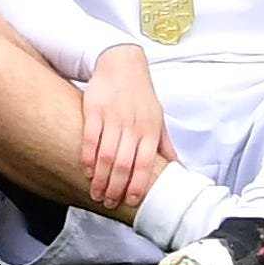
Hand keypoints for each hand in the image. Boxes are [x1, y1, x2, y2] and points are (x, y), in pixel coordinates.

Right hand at [77, 47, 170, 216]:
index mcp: (150, 130)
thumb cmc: (141, 95)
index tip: (131, 200)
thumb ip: (164, 145)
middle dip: (116, 186)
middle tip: (108, 200)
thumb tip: (178, 168)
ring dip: (100, 177)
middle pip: (124, 163)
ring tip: (95, 192)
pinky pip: (90, 137)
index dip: (138, 184)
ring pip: (106, 154)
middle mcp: (133, 125)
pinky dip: (87, 156)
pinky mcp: (94, 109)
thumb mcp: (158, 118)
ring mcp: (113, 117)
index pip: (145, 163)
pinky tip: (85, 169)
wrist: (122, 63)